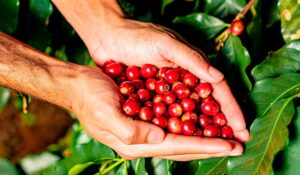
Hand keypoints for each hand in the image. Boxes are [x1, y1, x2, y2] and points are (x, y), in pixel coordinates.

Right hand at [72, 66, 243, 160]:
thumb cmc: (89, 97)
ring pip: (181, 138)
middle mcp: (143, 140)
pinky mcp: (145, 119)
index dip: (204, 146)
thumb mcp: (105, 114)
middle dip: (211, 147)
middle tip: (237, 146)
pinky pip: (173, 126)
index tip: (229, 146)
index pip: (177, 146)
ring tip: (226, 138)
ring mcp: (145, 131)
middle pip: (183, 147)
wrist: (77, 85)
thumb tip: (158, 139)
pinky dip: (190, 126)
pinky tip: (203, 123)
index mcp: (135, 143)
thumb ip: (131, 131)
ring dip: (204, 139)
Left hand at [88, 19, 248, 142]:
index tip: (242, 128)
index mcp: (192, 65)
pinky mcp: (154, 96)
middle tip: (237, 143)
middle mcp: (184, 79)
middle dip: (222, 124)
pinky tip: (185, 141)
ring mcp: (169, 89)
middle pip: (207, 105)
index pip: (217, 89)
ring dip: (203, 130)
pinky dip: (179, 126)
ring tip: (217, 147)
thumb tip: (217, 76)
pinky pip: (169, 114)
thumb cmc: (137, 36)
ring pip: (190, 113)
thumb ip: (190, 59)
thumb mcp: (165, 43)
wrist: (109, 38)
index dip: (230, 108)